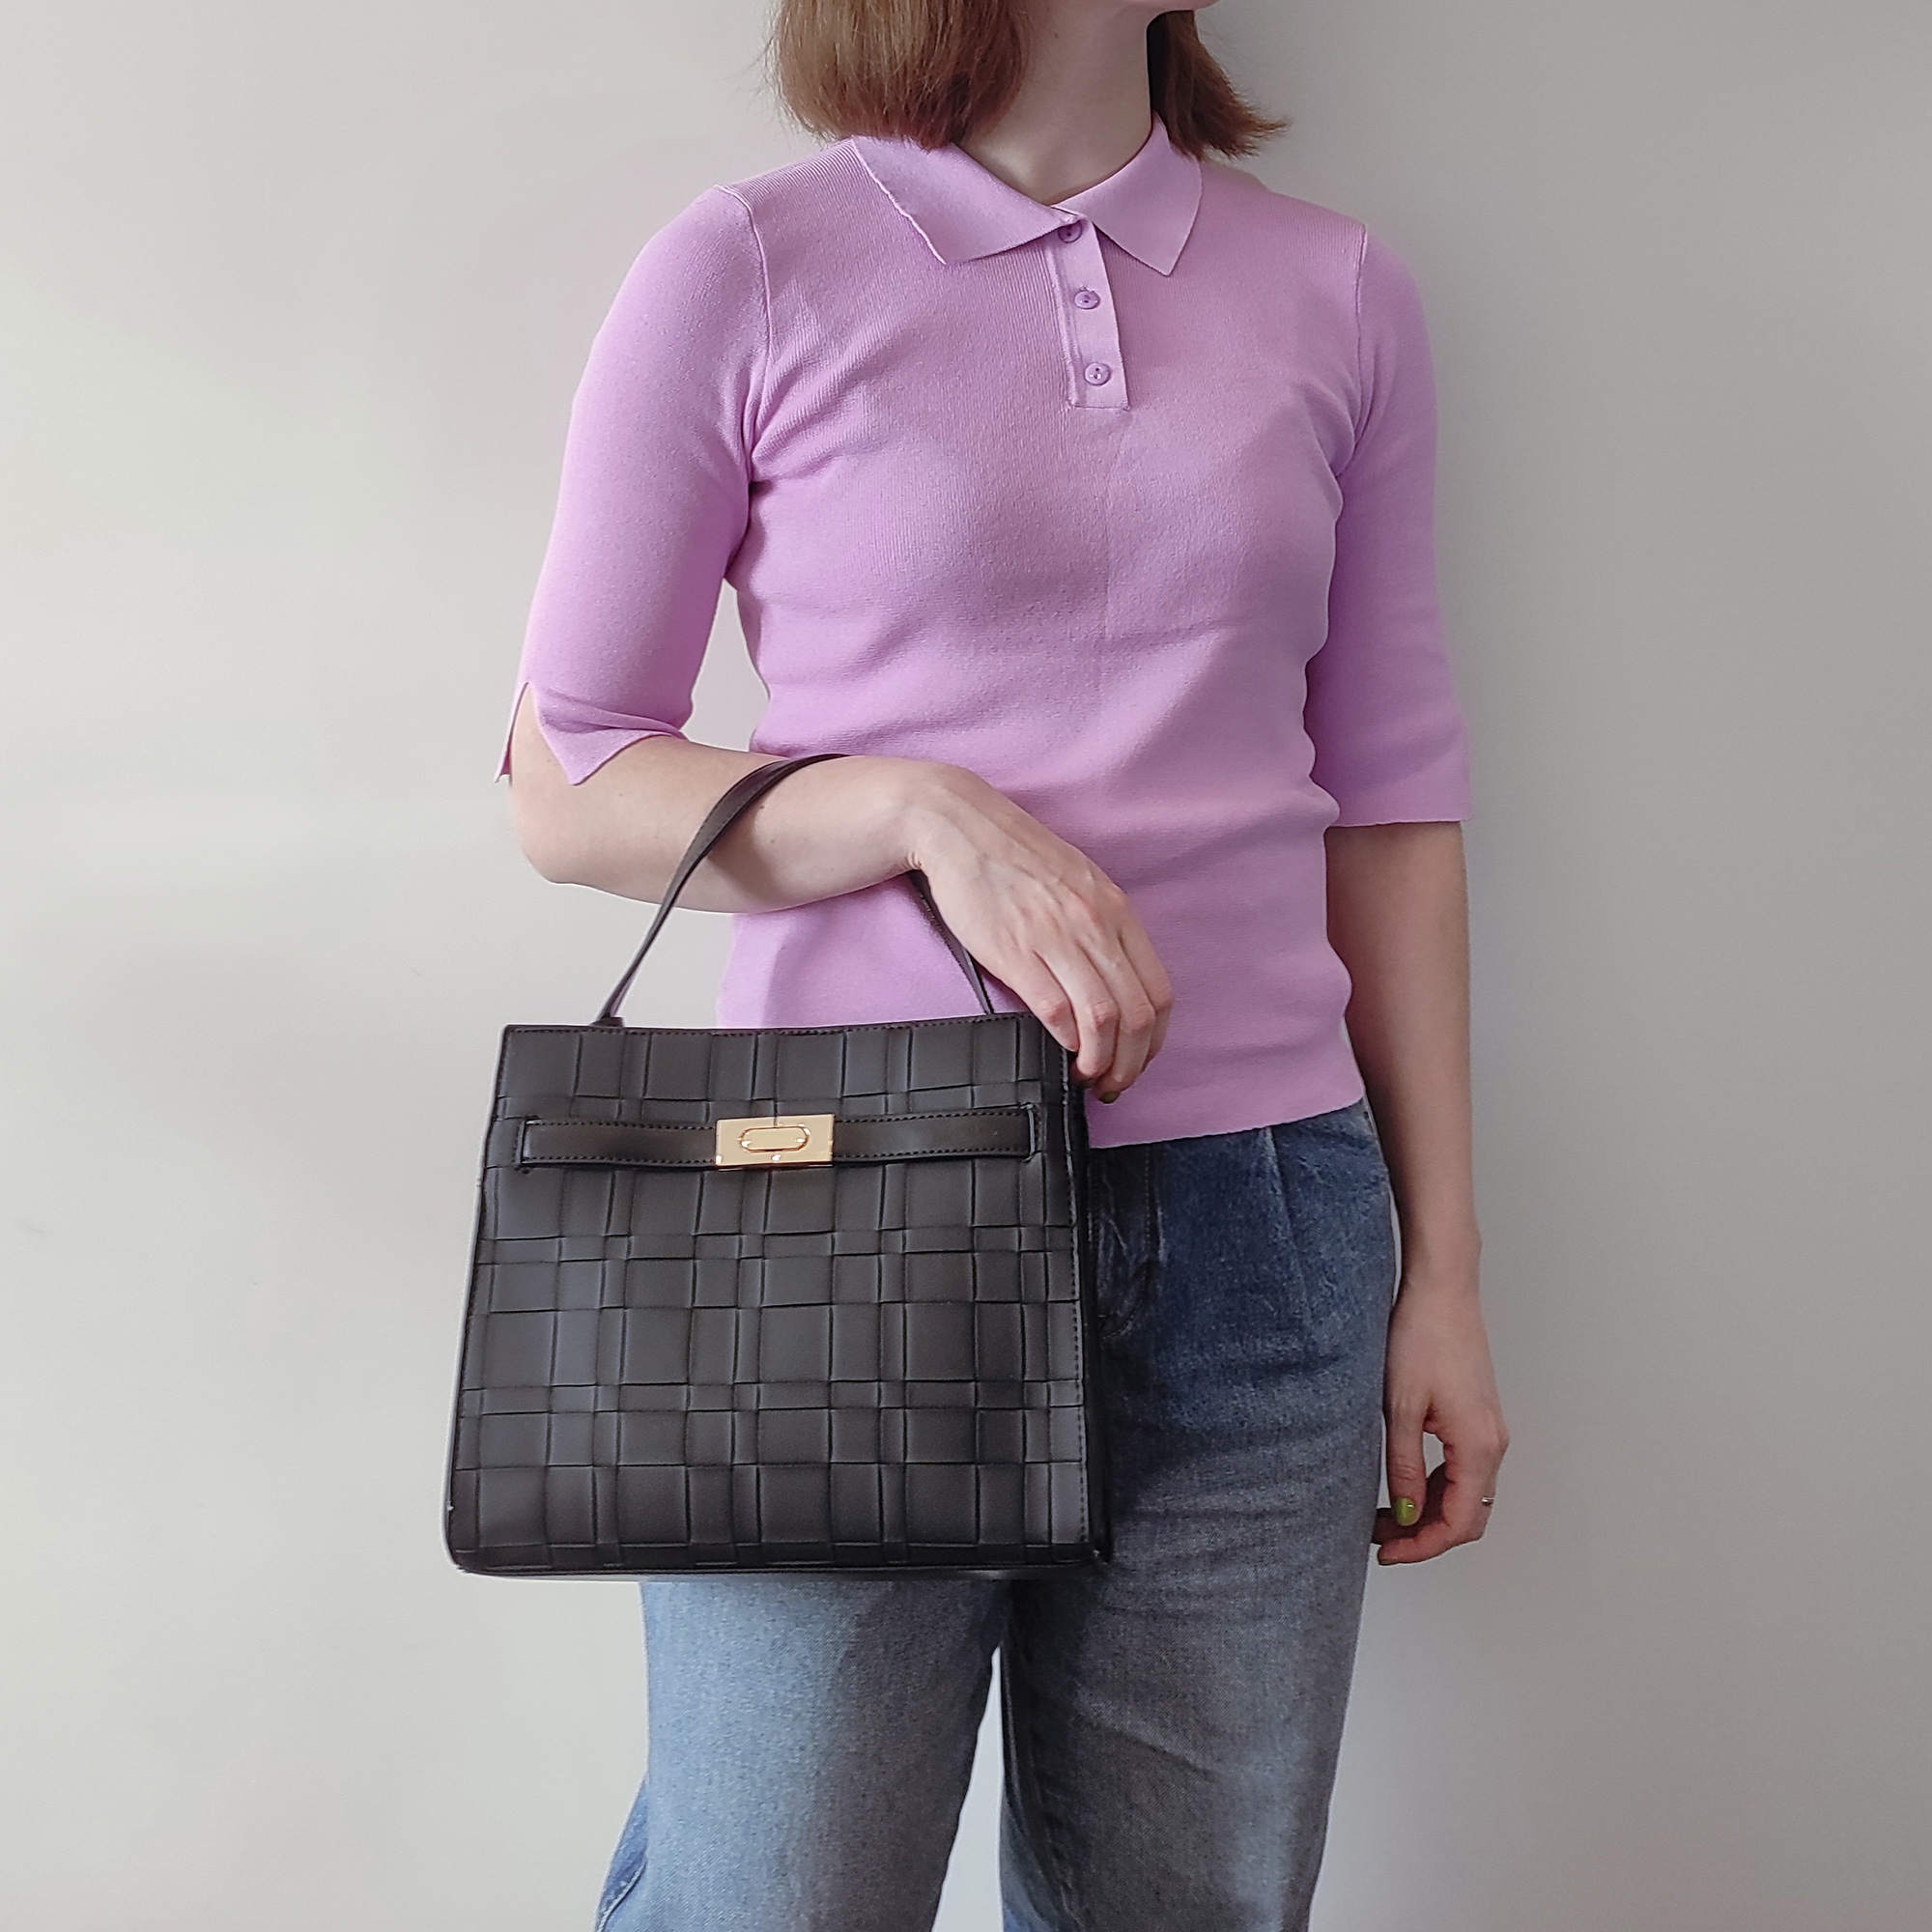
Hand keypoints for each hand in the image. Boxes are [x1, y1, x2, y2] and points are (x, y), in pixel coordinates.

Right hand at [901, 762, 1173, 1101]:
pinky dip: (1065, 1041)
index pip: (1158, 992)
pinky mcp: (1015, 950)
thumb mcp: (1079, 883)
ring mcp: (1056, 938)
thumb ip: (1101, 929)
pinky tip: (1060, 1048)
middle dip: (1130, 1064)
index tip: (1136, 1060)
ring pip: (1103, 1019)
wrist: (959, 827)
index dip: (1153, 1041)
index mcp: (1115, 910)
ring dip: (1100, 1061)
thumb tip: (1113, 986)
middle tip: (1114, 1083)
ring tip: (1087, 1075)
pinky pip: (1055, 1010)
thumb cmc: (1015, 856)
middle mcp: (1094, 925)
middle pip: (1137, 1014)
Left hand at [1372, 1276, 1507, 1563]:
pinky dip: (1436, 1487)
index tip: (1387, 1552)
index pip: (1458, 1522)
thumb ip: (1402, 1466)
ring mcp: (1489, 1431)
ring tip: (1383, 1513)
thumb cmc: (1421, 1337)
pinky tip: (1403, 1485)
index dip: (1423, 1546)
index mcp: (1478, 1446)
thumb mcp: (1400, 1408)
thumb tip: (1405, 1514)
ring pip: (1467, 1495)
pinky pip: (1464, 1470)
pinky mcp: (1479, 1418)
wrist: (1441, 1291)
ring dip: (1430, 1512)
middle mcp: (1493, 1443)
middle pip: (1468, 1516)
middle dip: (1426, 1535)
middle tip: (1381, 1538)